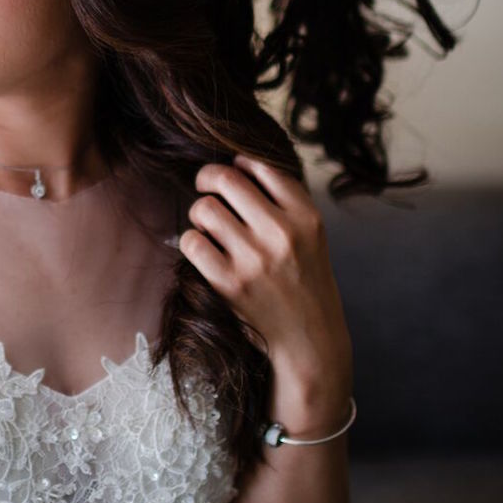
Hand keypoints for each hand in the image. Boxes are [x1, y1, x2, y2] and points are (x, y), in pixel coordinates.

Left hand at [178, 154, 352, 396]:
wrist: (308, 339)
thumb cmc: (304, 279)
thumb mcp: (311, 234)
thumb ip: (284, 199)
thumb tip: (237, 163)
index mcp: (306, 216)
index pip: (260, 166)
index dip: (239, 163)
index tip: (233, 171)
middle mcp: (282, 233)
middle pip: (226, 179)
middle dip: (207, 178)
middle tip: (205, 185)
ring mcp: (254, 258)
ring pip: (204, 208)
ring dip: (201, 213)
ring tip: (210, 226)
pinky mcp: (229, 283)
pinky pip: (191, 241)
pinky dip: (192, 241)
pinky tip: (204, 249)